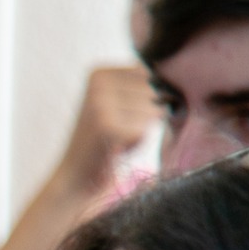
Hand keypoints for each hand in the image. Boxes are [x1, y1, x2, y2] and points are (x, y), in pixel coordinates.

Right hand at [54, 65, 158, 195]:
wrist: (75, 177)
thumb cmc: (104, 142)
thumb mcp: (116, 103)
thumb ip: (140, 85)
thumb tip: (174, 88)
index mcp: (98, 72)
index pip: (147, 75)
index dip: (140, 100)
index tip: (116, 115)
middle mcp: (96, 83)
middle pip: (151, 92)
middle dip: (142, 116)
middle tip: (115, 130)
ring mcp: (99, 104)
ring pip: (152, 110)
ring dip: (140, 131)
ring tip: (115, 140)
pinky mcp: (106, 126)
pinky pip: (145, 129)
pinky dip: (136, 144)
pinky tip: (114, 149)